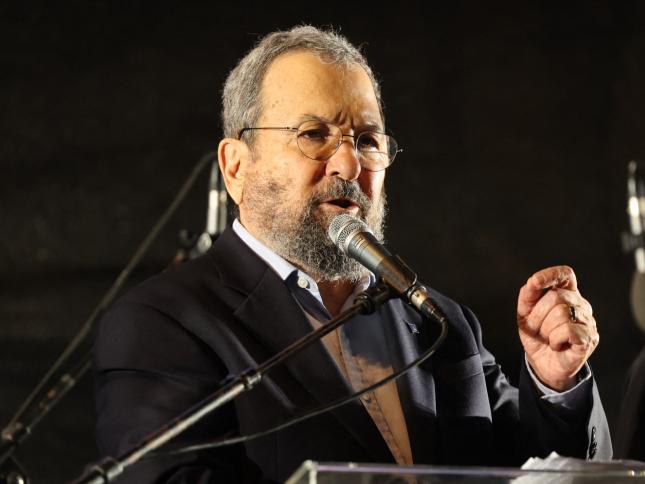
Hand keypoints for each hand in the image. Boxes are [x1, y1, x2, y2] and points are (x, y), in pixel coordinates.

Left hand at [517, 266, 598, 390]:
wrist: (542, 363)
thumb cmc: (536, 336)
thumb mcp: (525, 314)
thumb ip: (528, 295)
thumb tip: (532, 282)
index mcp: (566, 293)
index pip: (565, 275)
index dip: (551, 275)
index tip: (534, 282)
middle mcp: (580, 304)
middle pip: (556, 296)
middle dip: (537, 315)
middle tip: (537, 329)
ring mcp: (587, 321)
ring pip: (561, 313)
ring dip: (545, 329)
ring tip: (547, 338)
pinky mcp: (589, 338)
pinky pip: (568, 330)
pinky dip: (555, 339)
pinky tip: (557, 345)